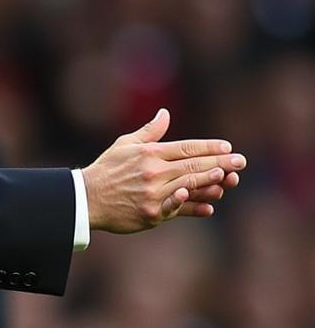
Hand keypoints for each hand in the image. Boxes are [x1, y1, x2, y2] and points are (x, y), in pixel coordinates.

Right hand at [82, 108, 245, 233]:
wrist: (86, 199)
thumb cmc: (106, 169)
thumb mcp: (125, 145)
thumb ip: (149, 132)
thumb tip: (165, 114)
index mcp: (148, 153)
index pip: (185, 147)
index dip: (208, 147)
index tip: (227, 146)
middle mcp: (153, 172)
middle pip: (193, 166)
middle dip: (220, 162)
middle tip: (241, 162)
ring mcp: (153, 194)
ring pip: (189, 187)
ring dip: (211, 183)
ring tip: (228, 178)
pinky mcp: (151, 214)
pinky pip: (178, 209)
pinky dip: (193, 207)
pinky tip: (209, 206)